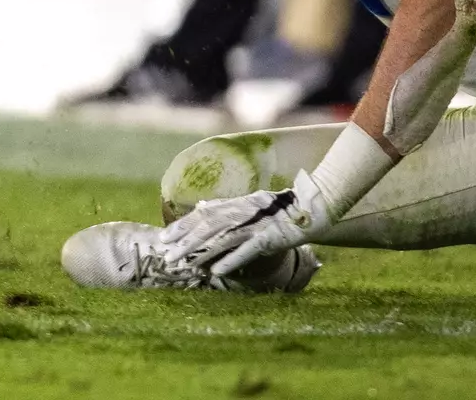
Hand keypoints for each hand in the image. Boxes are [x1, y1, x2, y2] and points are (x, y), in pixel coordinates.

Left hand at [160, 186, 322, 276]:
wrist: (311, 209)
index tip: (163, 238)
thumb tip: (200, 206)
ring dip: (202, 253)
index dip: (182, 226)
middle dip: (185, 241)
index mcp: (235, 204)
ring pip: (222, 239)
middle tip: (166, 255)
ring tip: (185, 265)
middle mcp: (242, 213)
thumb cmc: (278, 209)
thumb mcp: (249, 203)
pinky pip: (247, 250)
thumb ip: (225, 205)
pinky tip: (216, 272)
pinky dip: (231, 260)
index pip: (202, 215)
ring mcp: (255, 225)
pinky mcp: (269, 238)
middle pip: (208, 226)